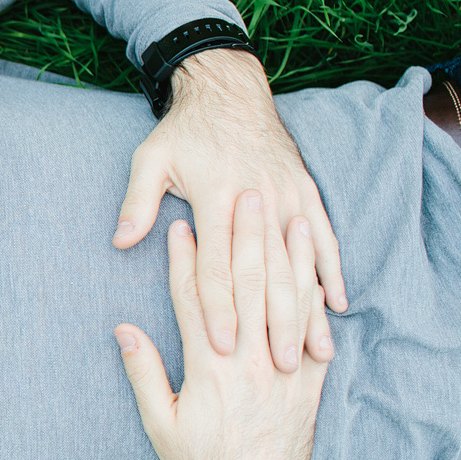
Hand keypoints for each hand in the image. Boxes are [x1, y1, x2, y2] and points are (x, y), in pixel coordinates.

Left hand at [113, 48, 345, 372]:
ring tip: (314, 353)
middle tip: (276, 370)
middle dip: (270, 324)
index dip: (219, 308)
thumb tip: (122, 241)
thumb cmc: (184, 130)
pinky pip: (324, 237)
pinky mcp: (305, 192)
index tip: (222, 346)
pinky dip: (332, 271)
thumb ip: (137, 202)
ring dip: (308, 310)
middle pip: (265, 274)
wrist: (228, 89)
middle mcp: (257, 201)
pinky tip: (338, 304)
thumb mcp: (150, 158)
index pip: (218, 267)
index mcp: (217, 199)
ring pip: (299, 263)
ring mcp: (287, 196)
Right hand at [115, 196, 327, 459]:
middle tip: (241, 196)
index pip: (194, 301)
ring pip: (285, 300)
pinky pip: (315, 330)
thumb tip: (124, 329)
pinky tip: (315, 267)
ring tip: (285, 215)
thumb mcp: (160, 424)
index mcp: (209, 370)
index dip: (185, 261)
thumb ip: (144, 374)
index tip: (181, 225)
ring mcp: (284, 369)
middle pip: (245, 287)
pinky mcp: (310, 381)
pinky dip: (316, 296)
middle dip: (241, 238)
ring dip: (285, 254)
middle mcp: (250, 362)